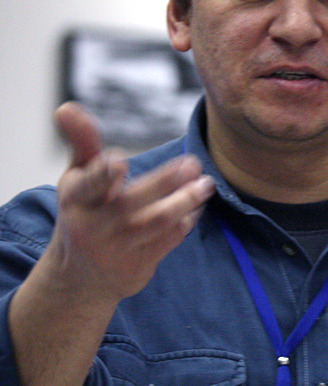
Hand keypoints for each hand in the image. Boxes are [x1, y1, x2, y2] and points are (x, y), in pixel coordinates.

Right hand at [39, 102, 215, 304]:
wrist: (79, 278)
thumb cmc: (84, 213)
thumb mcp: (75, 180)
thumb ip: (82, 143)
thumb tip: (66, 107)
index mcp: (76, 199)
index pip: (87, 185)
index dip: (101, 175)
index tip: (118, 162)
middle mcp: (92, 225)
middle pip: (130, 202)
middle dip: (163, 182)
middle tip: (192, 163)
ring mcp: (115, 248)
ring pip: (155, 222)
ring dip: (184, 201)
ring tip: (205, 184)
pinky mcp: (137, 265)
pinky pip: (167, 241)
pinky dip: (185, 222)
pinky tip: (198, 206)